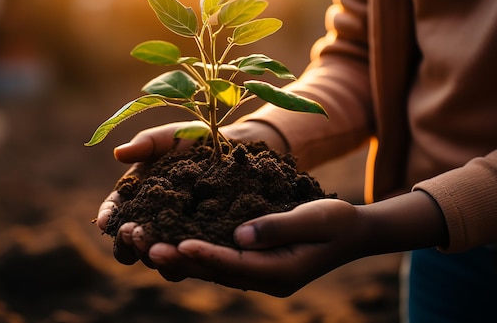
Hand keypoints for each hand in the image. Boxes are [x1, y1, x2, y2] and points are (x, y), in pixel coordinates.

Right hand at [96, 120, 289, 264]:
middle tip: (131, 235)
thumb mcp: (170, 136)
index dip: (109, 217)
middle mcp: (154, 219)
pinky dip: (185, 259)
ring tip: (153, 250)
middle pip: (132, 241)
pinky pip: (191, 256)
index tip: (106, 221)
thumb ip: (146, 144)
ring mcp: (178, 233)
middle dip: (127, 242)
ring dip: (153, 255)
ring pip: (159, 255)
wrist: (235, 147)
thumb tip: (118, 153)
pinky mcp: (204, 241)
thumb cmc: (195, 138)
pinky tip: (185, 254)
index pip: (117, 211)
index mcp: (138, 196)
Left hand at [133, 191, 446, 296]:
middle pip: (215, 272)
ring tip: (144, 243)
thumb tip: (240, 235)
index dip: (208, 256)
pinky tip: (168, 237)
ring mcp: (257, 272)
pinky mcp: (251, 261)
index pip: (237, 266)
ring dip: (178, 257)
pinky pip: (217, 259)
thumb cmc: (336, 221)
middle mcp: (264, 278)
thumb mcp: (314, 218)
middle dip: (180, 260)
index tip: (180, 246)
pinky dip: (192, 250)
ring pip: (210, 268)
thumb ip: (279, 227)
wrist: (352, 232)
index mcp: (281, 272)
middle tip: (146, 247)